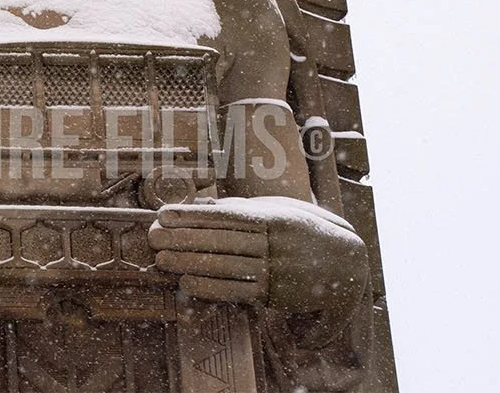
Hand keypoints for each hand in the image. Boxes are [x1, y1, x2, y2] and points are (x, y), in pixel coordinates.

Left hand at [148, 197, 368, 314]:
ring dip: (189, 263)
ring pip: (225, 266)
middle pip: (220, 241)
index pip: (224, 216)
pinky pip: (238, 291)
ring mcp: (276, 270)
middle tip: (151, 237)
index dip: (191, 216)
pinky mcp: (276, 294)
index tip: (163, 214)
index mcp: (273, 218)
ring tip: (161, 259)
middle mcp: (274, 243)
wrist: (348, 266)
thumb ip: (244, 209)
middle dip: (182, 239)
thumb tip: (206, 205)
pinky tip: (187, 282)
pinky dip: (210, 287)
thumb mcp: (281, 210)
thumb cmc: (306, 230)